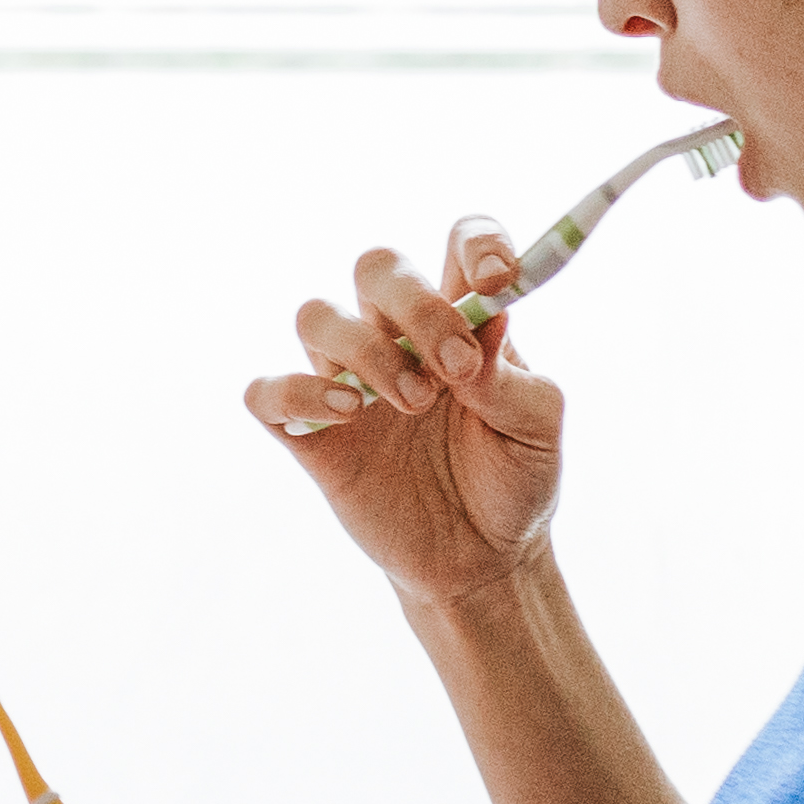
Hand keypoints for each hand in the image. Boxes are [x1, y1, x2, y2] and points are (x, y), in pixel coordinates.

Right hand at [244, 218, 568, 608]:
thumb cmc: (514, 481)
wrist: (480, 562)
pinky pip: (268, 392)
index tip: (497, 281)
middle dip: (413, 304)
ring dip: (363, 349)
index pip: (460, 242)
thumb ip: (513, 375)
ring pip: (316, 315)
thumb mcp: (536, 430)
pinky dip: (297, 393)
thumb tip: (487, 317)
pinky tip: (346, 415)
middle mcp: (398, 338)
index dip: (477, 242)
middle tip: (453, 368)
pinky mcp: (312, 436)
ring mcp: (348, 383)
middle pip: (377, 266)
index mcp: (461, 321)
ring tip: (411, 404)